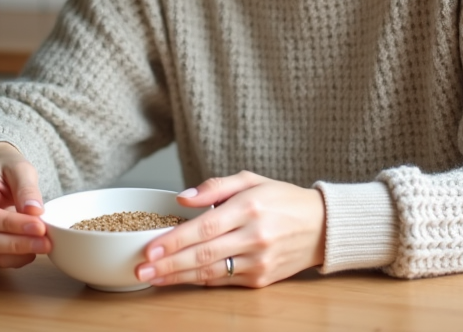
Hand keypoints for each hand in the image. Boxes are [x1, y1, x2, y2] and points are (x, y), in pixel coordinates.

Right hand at [0, 141, 51, 267]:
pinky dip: (14, 259)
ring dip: (17, 254)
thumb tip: (35, 210)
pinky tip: (33, 251)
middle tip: (46, 241)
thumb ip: (26, 187)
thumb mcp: (19, 168)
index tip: (38, 225)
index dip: (7, 224)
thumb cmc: (5, 170)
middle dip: (16, 243)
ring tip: (44, 246)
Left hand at [135, 171, 325, 288]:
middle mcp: (255, 236)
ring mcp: (259, 261)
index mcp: (250, 207)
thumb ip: (215, 187)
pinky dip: (201, 281)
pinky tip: (181, 278)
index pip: (204, 227)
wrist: (322, 227)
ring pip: (211, 273)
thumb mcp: (251, 180)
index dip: (174, 241)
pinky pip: (225, 281)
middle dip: (168, 265)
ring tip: (154, 279)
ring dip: (178, 277)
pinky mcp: (262, 279)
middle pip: (203, 254)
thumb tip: (182, 199)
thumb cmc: (283, 200)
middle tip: (141, 271)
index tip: (149, 249)